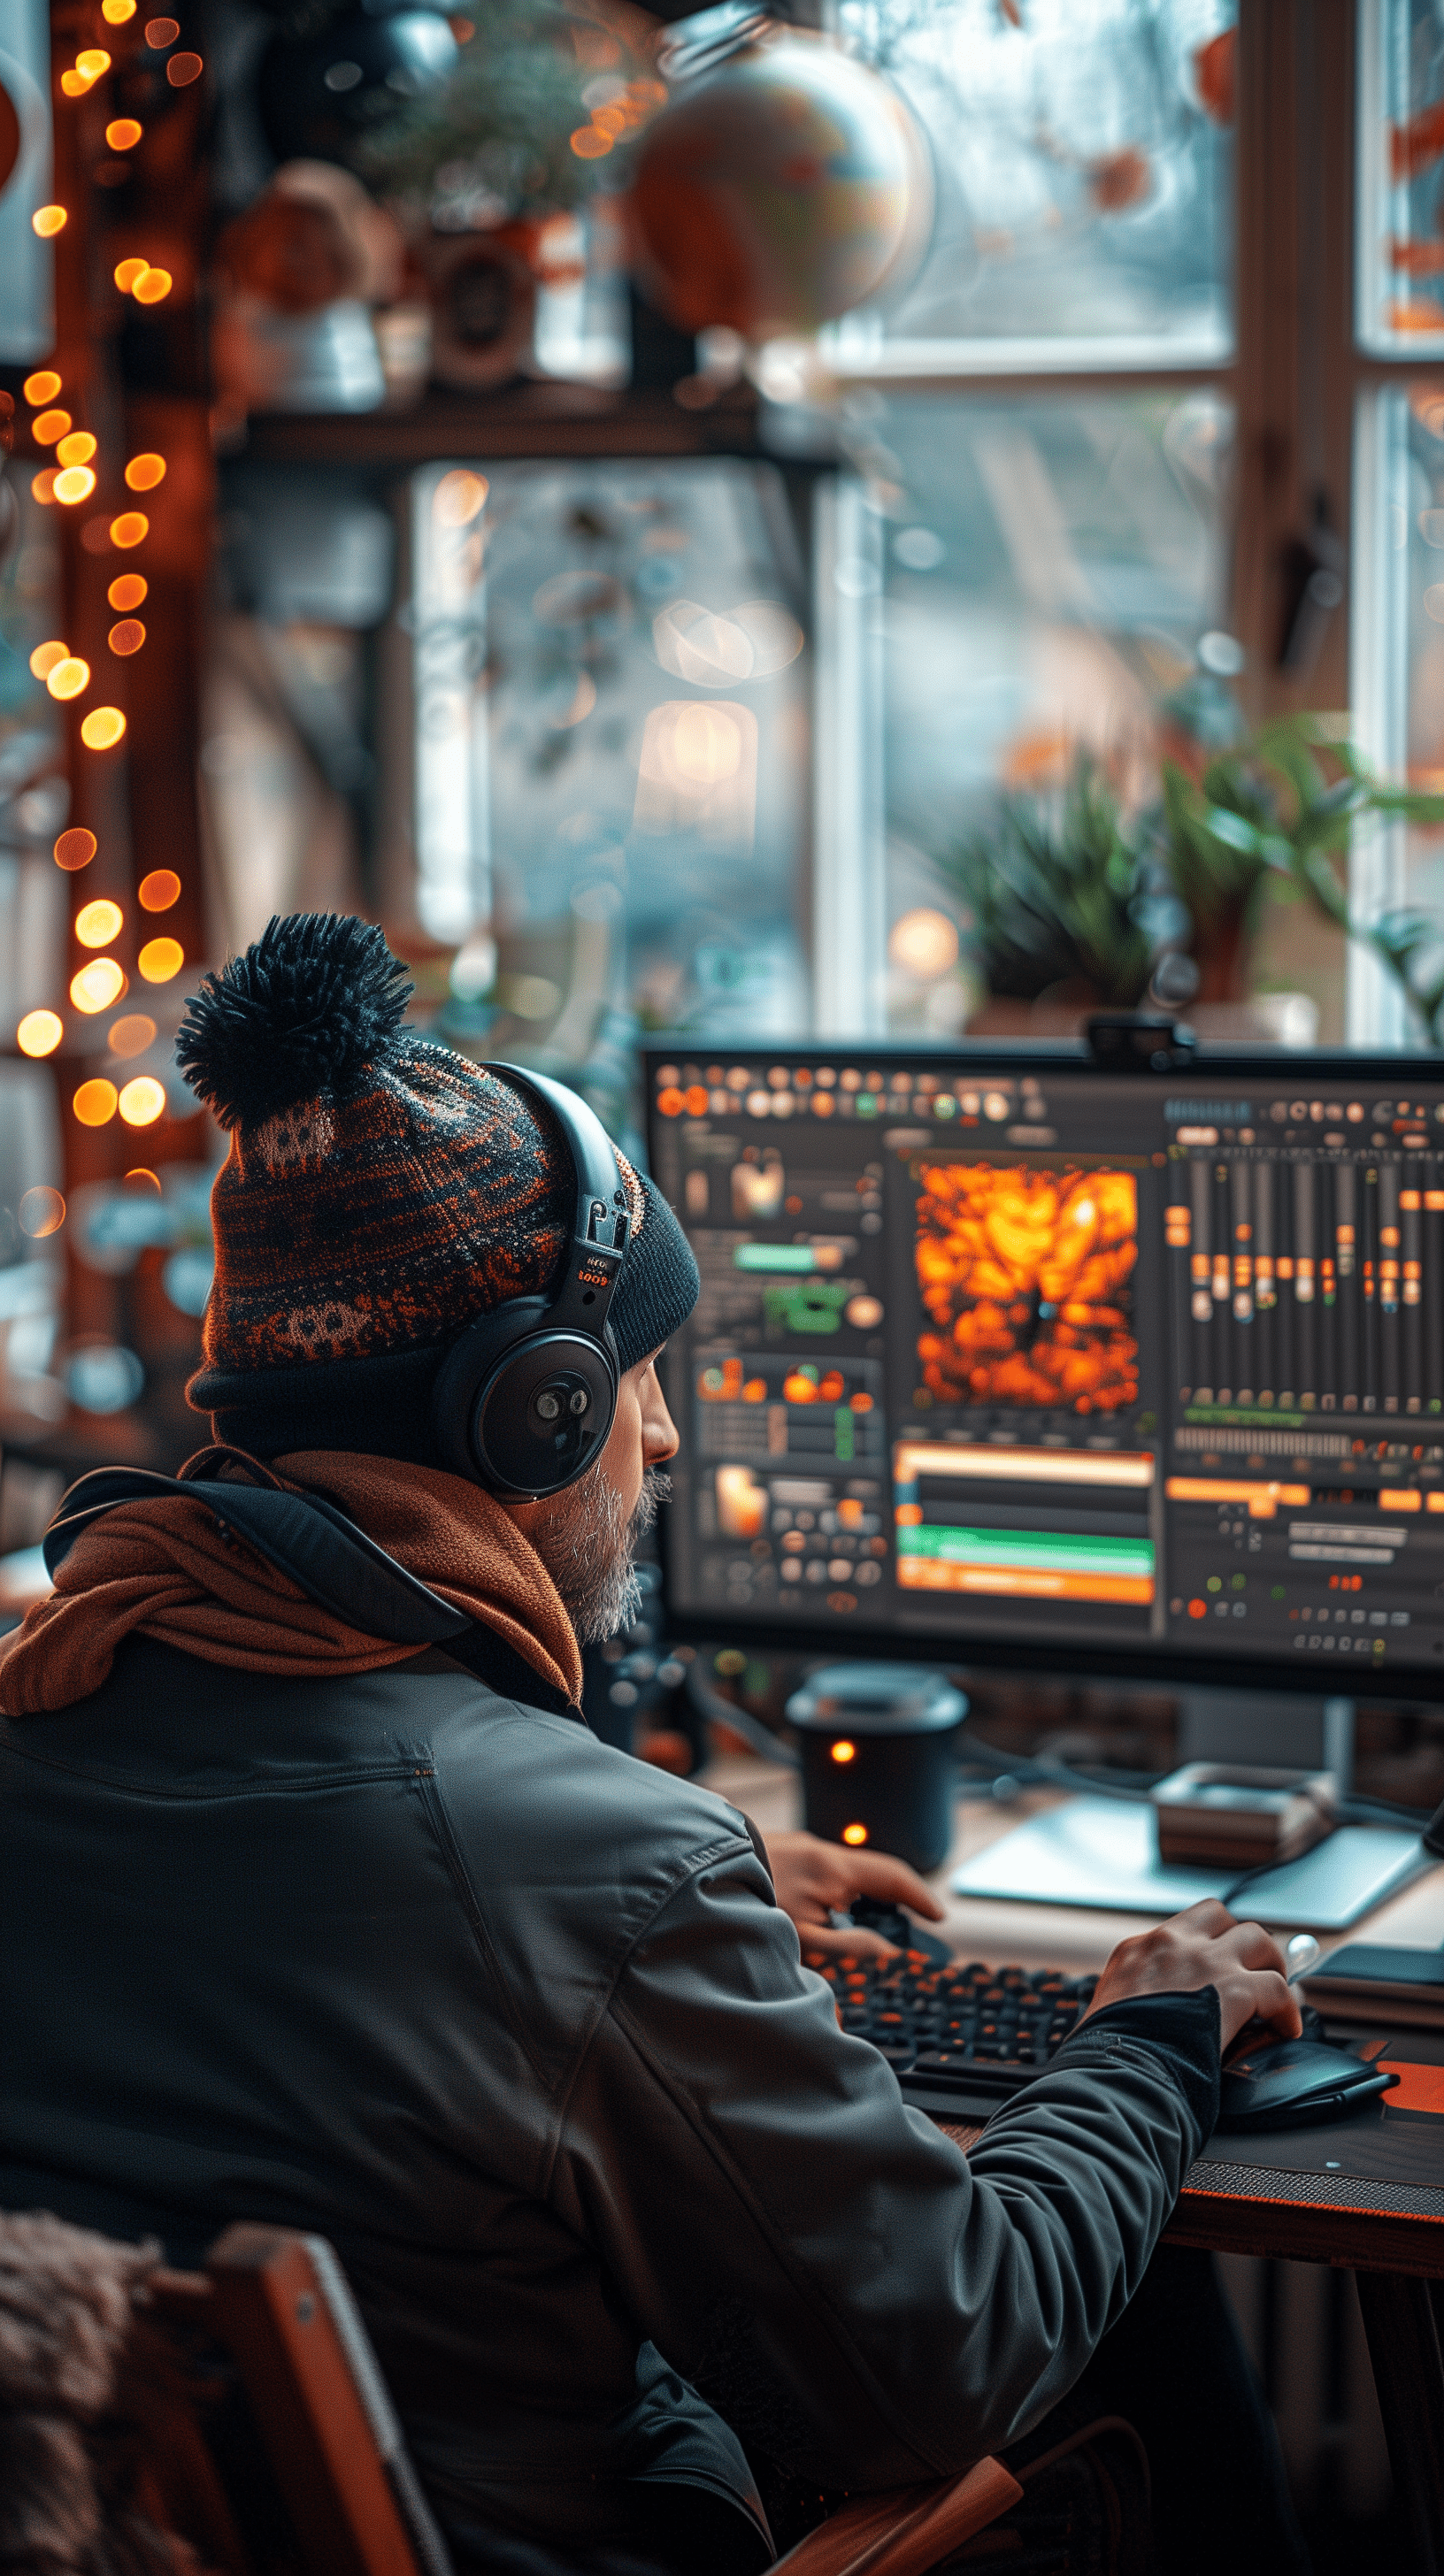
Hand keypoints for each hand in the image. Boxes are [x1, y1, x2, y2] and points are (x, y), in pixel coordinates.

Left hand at [759, 1828, 946, 1961]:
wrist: (698, 1865)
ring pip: (844, 1873)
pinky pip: (821, 1872)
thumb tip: (888, 1954)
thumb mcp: (803, 1939)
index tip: (938, 1916)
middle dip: (892, 1899)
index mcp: (835, 1867)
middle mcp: (822, 1849)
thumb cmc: (750, 1904)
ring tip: (863, 1928)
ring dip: (859, 1897)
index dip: (921, 1897)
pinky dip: (834, 1892)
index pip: (894, 1876)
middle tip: (909, 1924)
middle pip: (872, 1873)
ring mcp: (801, 1846)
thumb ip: (850, 1947)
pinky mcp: (782, 1851)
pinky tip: (821, 1915)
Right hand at [1080, 1900, 1301, 2050]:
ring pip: (1257, 1939)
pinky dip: (1287, 2010)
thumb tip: (1152, 2021)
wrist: (1116, 2072)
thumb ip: (1133, 2003)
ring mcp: (1204, 1962)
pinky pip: (1278, 1989)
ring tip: (1273, 1996)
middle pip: (1219, 1917)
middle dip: (1238, 1942)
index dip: (1203, 1951)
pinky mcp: (1233, 1989)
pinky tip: (1284, 2028)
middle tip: (1247, 1972)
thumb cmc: (1108, 2055)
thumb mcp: (1106, 2013)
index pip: (1179, 1932)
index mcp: (1136, 1952)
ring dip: (1270, 1965)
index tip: (1212, 1972)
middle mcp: (1170, 1944)